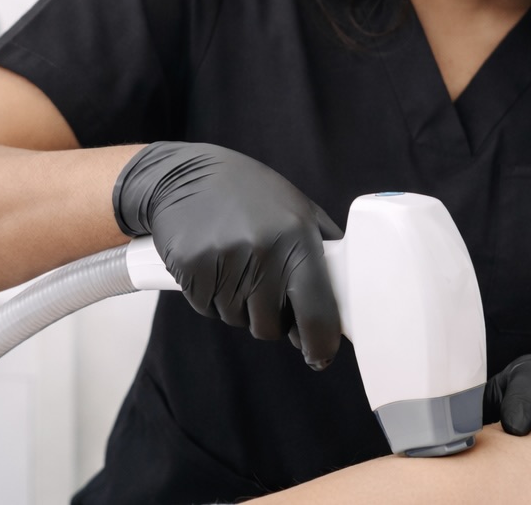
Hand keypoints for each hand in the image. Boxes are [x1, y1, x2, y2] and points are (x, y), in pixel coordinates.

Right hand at [113, 142, 343, 368]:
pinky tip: (212, 263)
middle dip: (270, 317)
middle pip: (271, 328)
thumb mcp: (297, 209)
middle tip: (262, 282)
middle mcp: (263, 252)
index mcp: (298, 238)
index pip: (317, 312)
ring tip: (234, 263)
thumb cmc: (249, 194)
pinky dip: (211, 296)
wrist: (185, 175)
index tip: (319, 356)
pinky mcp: (191, 270)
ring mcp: (224, 261)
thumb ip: (323, 252)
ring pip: (238, 321)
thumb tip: (345, 302)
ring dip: (238, 304)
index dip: (320, 345)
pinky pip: (208, 310)